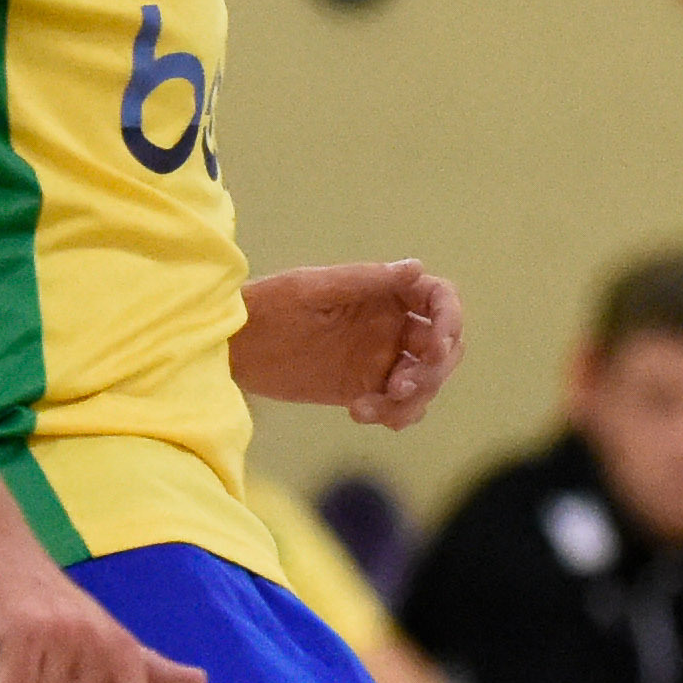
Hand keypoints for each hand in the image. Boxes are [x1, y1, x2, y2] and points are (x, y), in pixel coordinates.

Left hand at [231, 260, 466, 428]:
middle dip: (432, 370)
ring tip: (372, 407)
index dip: (450, 320)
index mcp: (384, 292)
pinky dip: (393, 415)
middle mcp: (390, 324)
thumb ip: (365, 281)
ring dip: (414, 399)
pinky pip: (398, 406)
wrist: (233, 343)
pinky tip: (360, 412)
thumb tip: (416, 267)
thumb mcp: (315, 289)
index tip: (434, 346)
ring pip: (425, 382)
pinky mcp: (363, 388)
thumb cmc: (269, 304)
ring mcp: (379, 358)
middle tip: (400, 385)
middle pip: (442, 348)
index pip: (439, 300)